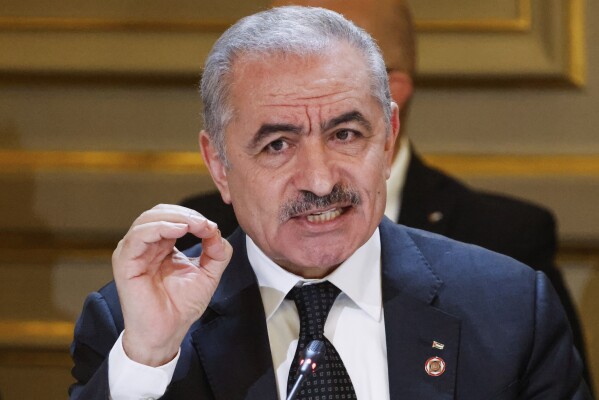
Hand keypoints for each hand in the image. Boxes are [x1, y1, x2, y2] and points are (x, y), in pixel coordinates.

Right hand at [112, 204, 231, 365]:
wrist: (167, 332)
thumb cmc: (181, 306)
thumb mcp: (208, 274)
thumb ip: (217, 252)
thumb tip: (216, 232)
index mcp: (161, 245)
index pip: (173, 217)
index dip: (193, 217)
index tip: (212, 228)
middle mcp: (145, 246)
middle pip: (159, 212)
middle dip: (185, 214)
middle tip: (205, 225)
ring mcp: (133, 252)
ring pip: (148, 219)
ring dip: (175, 218)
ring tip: (195, 226)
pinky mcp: (125, 262)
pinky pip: (138, 236)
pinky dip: (160, 228)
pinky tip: (179, 230)